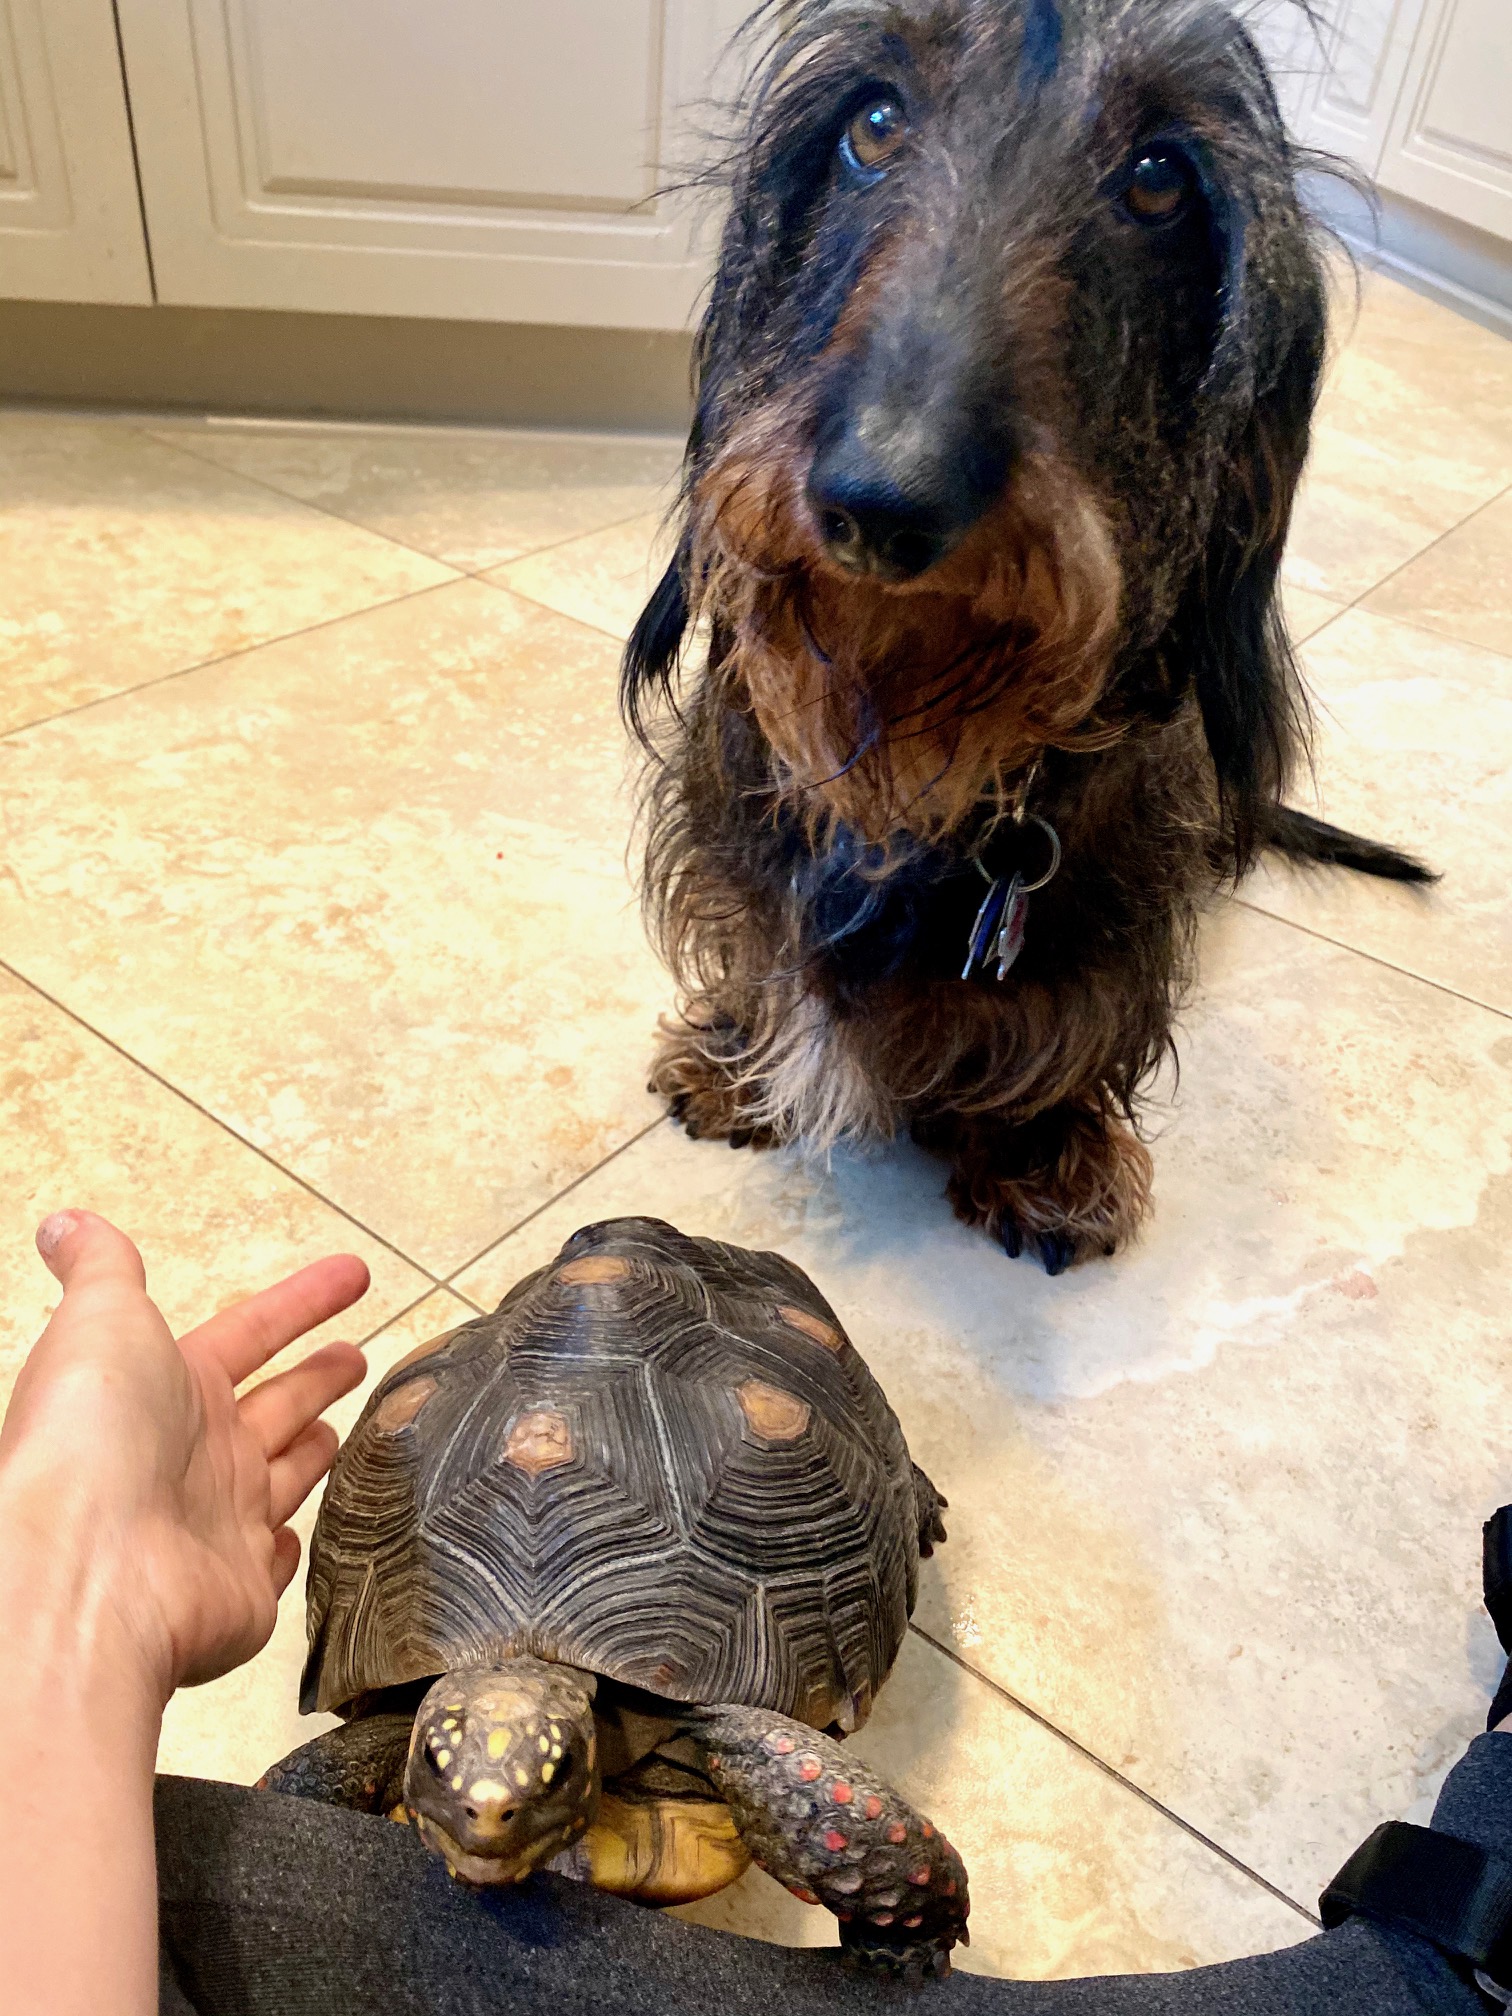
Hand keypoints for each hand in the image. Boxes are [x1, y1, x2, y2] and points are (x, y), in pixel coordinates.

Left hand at [0, 1209, 368, 1706]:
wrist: (90, 1572)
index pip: (252, 1330)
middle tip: (356, 1355)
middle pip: (274, 1402)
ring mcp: (217, 1522)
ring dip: (311, 1448)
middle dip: (317, 1375)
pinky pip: (272, 1558)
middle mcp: (191, 1454)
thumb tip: (64, 1224)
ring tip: (345, 1427)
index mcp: (169, 1387)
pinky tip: (299, 1531)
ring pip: (280, 1474)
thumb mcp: (101, 1321)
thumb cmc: (93, 1438)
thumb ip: (100, 1268)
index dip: (305, 1300)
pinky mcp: (242, 1588)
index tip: (353, 1273)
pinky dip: (288, 1541)